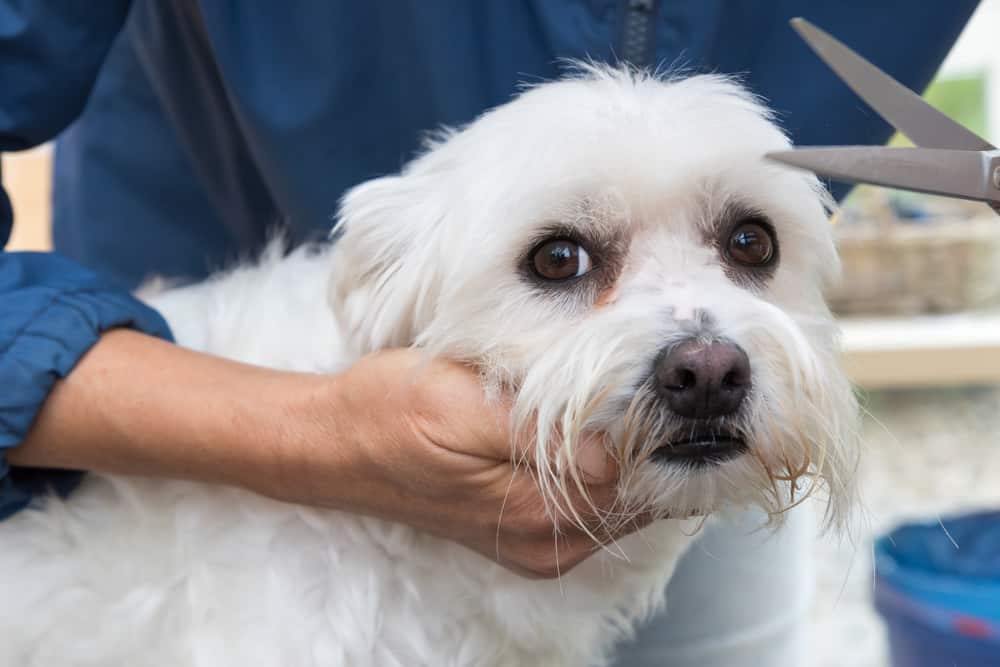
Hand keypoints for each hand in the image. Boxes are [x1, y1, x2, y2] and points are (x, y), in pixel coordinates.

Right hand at [261, 348, 641, 578]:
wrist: (337, 445)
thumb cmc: (390, 413)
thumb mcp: (458, 408)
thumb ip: (536, 435)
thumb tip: (614, 449)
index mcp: (533, 515)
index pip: (636, 478)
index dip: (650, 425)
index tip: (652, 374)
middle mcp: (545, 543)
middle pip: (638, 495)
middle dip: (649, 439)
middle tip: (647, 378)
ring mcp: (539, 542)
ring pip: (621, 499)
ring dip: (630, 450)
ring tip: (621, 393)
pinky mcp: (528, 528)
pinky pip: (595, 503)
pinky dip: (607, 464)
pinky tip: (593, 425)